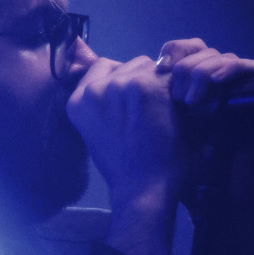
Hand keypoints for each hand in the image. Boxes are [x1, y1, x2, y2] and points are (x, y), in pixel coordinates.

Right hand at [66, 53, 184, 254]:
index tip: (132, 108)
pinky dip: (176, 92)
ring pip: (149, 66)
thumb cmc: (125, 167)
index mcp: (77, 100)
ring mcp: (119, 85)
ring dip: (159, 84)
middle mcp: (94, 89)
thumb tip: (109, 69)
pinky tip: (174, 115)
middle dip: (141, 82)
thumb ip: (101, 102)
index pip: (102, 67)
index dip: (123, 83)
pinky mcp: (145, 86)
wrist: (143, 189)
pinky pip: (169, 75)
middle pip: (128, 64)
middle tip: (148, 115)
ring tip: (161, 116)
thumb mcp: (98, 131)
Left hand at [156, 38, 253, 254]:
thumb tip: (106, 69)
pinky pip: (252, 67)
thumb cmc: (183, 173)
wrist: (221, 201)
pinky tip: (212, 85)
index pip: (185, 51)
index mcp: (194, 90)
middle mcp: (219, 86)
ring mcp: (244, 90)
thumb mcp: (154, 135)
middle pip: (203, 49)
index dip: (174, 51)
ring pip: (223, 56)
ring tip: (190, 96)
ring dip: (203, 69)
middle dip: (186, 61)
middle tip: (173, 82)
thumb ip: (136, 105)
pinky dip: (230, 70)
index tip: (158, 66)